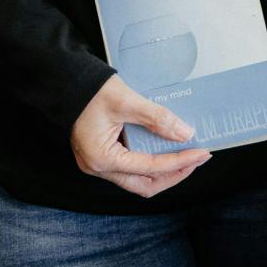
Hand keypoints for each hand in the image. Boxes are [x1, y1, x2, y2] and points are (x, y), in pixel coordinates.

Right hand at [70, 75, 210, 197]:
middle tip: (197, 158)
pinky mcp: (102, 156)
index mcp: (102, 158)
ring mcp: (98, 164)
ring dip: (163, 170)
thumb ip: (157, 118)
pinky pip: (131, 168)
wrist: (66, 82)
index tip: (201, 153)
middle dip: (174, 174)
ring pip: (138, 179)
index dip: (179, 162)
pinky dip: (151, 162)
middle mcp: (98, 168)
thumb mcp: (127, 101)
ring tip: (186, 155)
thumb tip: (185, 134)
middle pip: (144, 185)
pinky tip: (166, 149)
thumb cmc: (90, 90)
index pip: (150, 168)